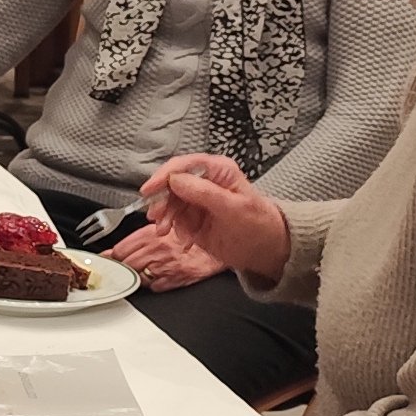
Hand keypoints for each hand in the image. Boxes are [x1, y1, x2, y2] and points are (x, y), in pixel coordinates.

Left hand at [114, 216, 201, 291]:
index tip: (112, 258)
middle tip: (124, 266)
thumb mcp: (161, 229)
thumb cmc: (191, 235)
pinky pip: (153, 287)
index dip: (114, 256)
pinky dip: (152, 284)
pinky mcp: (172, 281)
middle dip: (123, 266)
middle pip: (125, 265)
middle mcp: (154, 252)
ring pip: (137, 278)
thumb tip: (112, 251)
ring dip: (136, 276)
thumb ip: (136, 240)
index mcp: (150, 236)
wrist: (214, 246)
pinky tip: (156, 277)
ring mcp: (162, 268)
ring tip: (142, 271)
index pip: (119, 250)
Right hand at [134, 151, 289, 282]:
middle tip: (157, 217)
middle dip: (161, 201)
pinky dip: (174, 230)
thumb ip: (204, 193)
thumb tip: (175, 180)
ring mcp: (197, 201)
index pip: (182, 166)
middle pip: (170, 184)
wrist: (267, 249)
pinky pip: (174, 220)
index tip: (149, 190)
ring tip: (166, 232)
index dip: (162, 176)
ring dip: (164, 217)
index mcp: (217, 171)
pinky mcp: (193, 219)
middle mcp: (204, 182)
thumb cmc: (258, 224)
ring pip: (168, 203)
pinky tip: (185, 241)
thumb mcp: (234, 208)